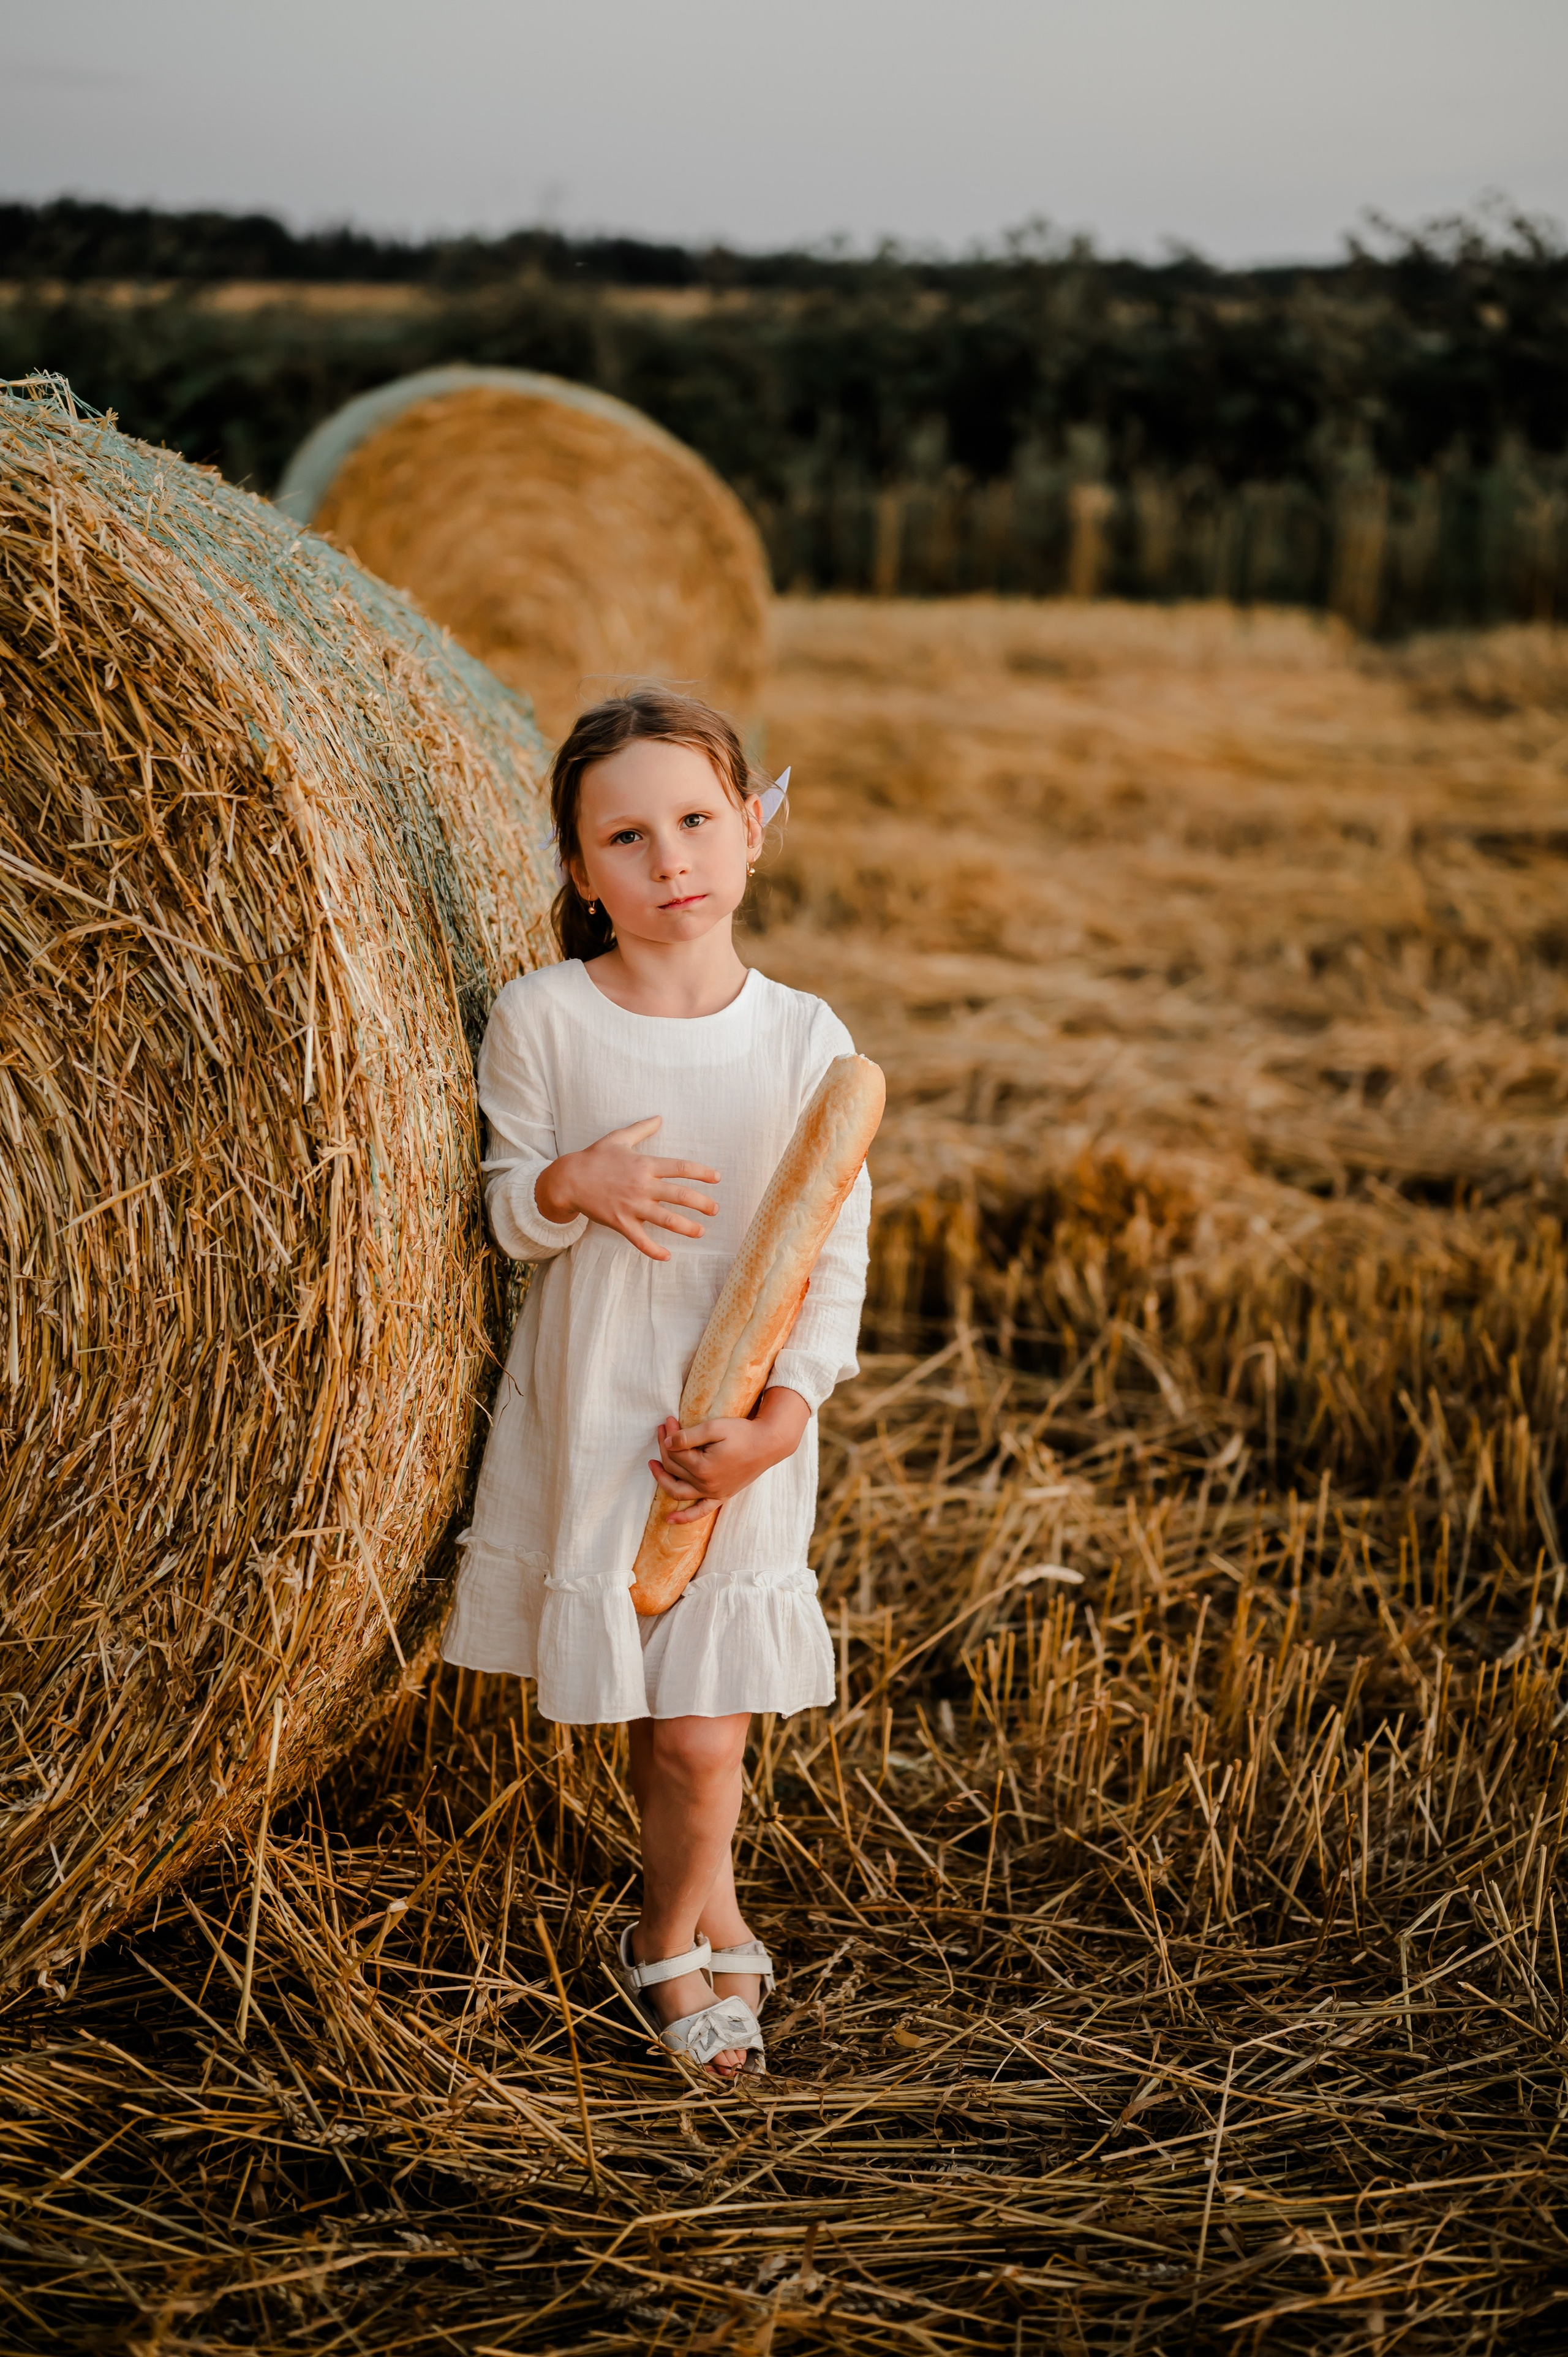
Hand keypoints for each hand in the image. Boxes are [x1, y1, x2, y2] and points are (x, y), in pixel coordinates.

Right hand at [535, 1116, 717, 1261]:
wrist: (569, 1179)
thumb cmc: (594, 1157)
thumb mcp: (618, 1138)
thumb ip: (641, 1129)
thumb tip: (659, 1117)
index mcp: (645, 1165)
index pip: (680, 1168)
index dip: (701, 1173)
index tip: (717, 1178)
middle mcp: (642, 1186)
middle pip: (680, 1196)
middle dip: (702, 1203)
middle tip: (715, 1209)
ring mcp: (632, 1206)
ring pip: (666, 1220)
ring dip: (687, 1227)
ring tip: (701, 1231)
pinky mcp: (621, 1222)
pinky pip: (641, 1240)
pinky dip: (654, 1250)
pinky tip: (667, 1256)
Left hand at [649, 1387, 810, 1523]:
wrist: (768, 1444)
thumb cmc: (742, 1433)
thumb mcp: (714, 1428)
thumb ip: (688, 1437)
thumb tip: (666, 1443)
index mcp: (703, 1467)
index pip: (675, 1452)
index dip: (668, 1435)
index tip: (668, 1420)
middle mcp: (706, 1485)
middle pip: (674, 1468)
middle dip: (665, 1447)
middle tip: (664, 1428)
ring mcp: (713, 1493)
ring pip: (679, 1490)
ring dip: (662, 1479)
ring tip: (653, 1464)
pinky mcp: (721, 1496)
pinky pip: (700, 1511)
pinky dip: (685, 1517)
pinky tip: (670, 1519)